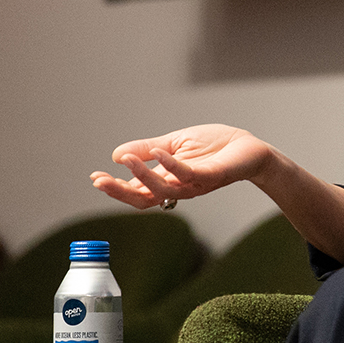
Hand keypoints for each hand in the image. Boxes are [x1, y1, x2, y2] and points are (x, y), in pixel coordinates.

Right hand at [90, 124, 274, 209]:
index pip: (136, 190)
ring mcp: (194, 184)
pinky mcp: (211, 176)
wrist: (248, 146)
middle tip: (100, 181)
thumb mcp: (174, 143)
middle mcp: (178, 187)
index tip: (95, 178)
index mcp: (167, 180)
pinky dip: (171, 165)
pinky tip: (158, 153)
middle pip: (143, 199)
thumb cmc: (214, 146)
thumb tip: (116, 154)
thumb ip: (147, 148)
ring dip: (142, 176)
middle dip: (119, 191)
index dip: (115, 187)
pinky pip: (188, 175)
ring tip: (126, 160)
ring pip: (162, 190)